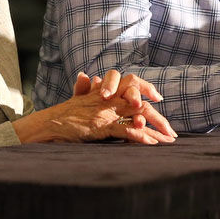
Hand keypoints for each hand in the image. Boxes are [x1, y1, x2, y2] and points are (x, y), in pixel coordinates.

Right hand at [30, 69, 176, 143]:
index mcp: (105, 91)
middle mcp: (108, 99)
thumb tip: (85, 76)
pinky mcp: (100, 126)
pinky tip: (151, 142)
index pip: (131, 82)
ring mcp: (105, 112)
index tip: (159, 97)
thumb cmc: (63, 115)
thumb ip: (83, 88)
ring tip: (168, 139)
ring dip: (155, 128)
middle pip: (140, 102)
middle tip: (171, 131)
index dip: (146, 88)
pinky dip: (139, 136)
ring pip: (137, 115)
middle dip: (158, 117)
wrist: (48, 124)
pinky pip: (124, 130)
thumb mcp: (76, 99)